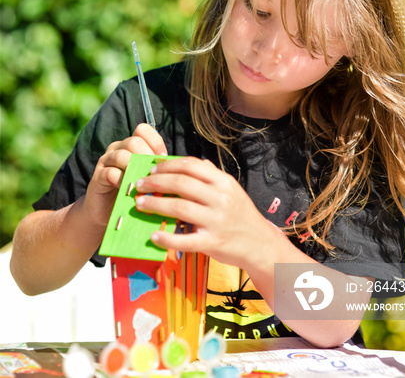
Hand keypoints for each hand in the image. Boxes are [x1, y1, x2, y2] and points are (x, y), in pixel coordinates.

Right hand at [83, 123, 167, 228]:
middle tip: (154, 175)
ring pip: (122, 155)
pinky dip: (122, 181)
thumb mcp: (149, 178)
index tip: (162, 159)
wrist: (109, 213)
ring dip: (135, 170)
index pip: (143, 130)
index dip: (155, 142)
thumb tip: (181, 166)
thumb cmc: (134, 193)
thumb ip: (159, 169)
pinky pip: (110, 173)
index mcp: (131, 145)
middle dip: (147, 157)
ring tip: (143, 183)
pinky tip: (130, 191)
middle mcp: (118, 148)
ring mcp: (106, 161)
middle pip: (134, 141)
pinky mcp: (98, 177)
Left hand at [133, 156, 277, 270]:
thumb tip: (196, 163)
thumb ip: (213, 176)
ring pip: (180, 209)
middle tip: (139, 185)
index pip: (191, 166)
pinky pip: (185, 240)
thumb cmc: (242, 215)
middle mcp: (221, 198)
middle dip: (156, 183)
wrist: (261, 245)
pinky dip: (167, 238)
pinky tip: (154, 235)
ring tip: (140, 204)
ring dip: (155, 205)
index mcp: (224, 182)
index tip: (152, 169)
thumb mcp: (233, 190)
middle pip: (181, 184)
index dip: (168, 166)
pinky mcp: (213, 243)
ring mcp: (217, 221)